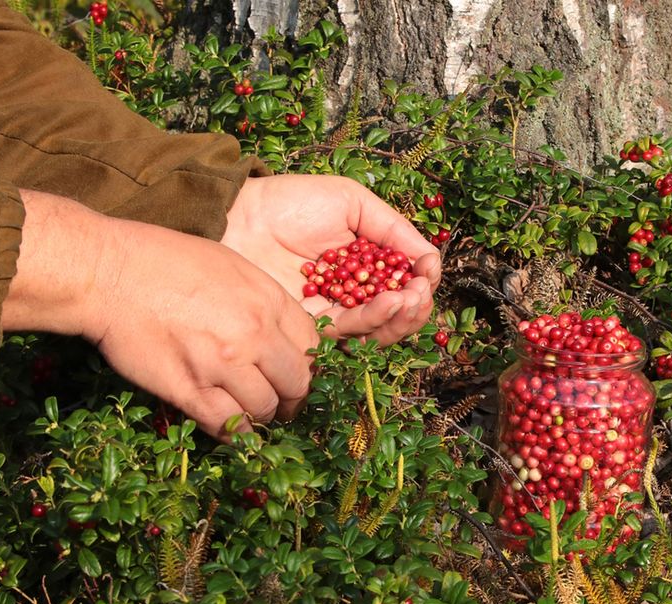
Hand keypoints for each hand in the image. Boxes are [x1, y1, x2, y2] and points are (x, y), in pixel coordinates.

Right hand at [3, 192, 318, 438]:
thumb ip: (263, 302)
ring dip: (260, 417)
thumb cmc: (164, 261)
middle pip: (297, 384)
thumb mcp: (231, 267)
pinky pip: (227, 425)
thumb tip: (280, 334)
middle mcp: (254, 334)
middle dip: (292, 399)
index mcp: (268, 300)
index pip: (314, 348)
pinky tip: (227, 427)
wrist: (107, 272)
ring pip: (264, 410)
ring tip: (248, 414)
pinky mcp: (189, 389)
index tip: (296, 375)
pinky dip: (232, 433)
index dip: (308, 367)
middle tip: (280, 404)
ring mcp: (222, 364)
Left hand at [221, 174, 441, 345]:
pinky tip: (388, 301)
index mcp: (365, 267)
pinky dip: (375, 321)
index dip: (421, 284)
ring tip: (407, 297)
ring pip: (378, 332)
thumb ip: (395, 231)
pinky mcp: (310, 330)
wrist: (239, 214)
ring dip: (401, 317)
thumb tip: (432, 261)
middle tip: (419, 291)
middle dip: (415, 307)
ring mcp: (331, 314)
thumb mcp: (353, 204)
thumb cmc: (292, 202)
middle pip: (396, 317)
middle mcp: (352, 296)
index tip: (426, 273)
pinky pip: (350, 334)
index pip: (403, 287)